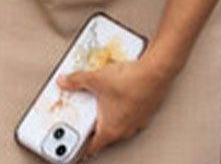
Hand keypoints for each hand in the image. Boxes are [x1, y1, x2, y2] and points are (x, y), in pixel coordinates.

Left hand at [56, 57, 173, 156]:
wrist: (156, 72)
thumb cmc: (130, 81)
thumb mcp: (95, 79)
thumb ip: (76, 81)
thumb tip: (64, 81)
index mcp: (110, 130)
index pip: (92, 147)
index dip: (81, 148)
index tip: (73, 148)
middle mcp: (125, 130)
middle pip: (104, 135)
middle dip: (93, 128)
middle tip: (84, 121)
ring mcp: (137, 121)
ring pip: (119, 125)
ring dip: (109, 118)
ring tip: (101, 105)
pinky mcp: (146, 111)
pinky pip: (130, 115)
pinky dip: (122, 109)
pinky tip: (118, 95)